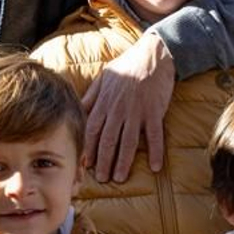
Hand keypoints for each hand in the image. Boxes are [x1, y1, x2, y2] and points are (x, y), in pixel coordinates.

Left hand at [81, 31, 174, 182]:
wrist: (153, 54)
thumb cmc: (128, 66)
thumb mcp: (104, 78)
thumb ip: (91, 97)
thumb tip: (77, 111)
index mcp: (105, 102)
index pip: (92, 130)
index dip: (88, 149)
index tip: (85, 165)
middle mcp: (118, 109)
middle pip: (108, 140)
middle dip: (103, 161)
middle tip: (102, 178)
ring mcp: (137, 111)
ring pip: (128, 141)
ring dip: (124, 161)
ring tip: (120, 178)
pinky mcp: (155, 111)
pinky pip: (156, 135)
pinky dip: (156, 152)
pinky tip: (155, 166)